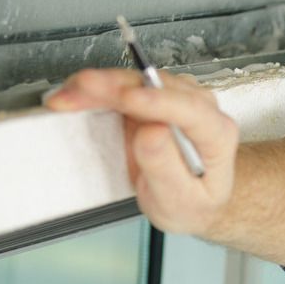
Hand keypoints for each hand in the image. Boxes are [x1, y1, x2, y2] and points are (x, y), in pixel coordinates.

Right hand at [45, 68, 239, 235]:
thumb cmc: (193, 202)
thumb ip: (168, 168)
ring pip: (135, 82)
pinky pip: (121, 89)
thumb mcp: (182, 199)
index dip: (156, 101)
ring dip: (98, 86)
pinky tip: (74, 96)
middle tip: (80, 92)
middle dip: (115, 87)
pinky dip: (95, 92)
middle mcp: (200, 109)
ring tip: (66, 97)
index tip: (127, 98)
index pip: (191, 110)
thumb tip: (152, 133)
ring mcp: (174, 101)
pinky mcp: (148, 102)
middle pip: (158, 87)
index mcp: (217, 133)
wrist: (194, 201)